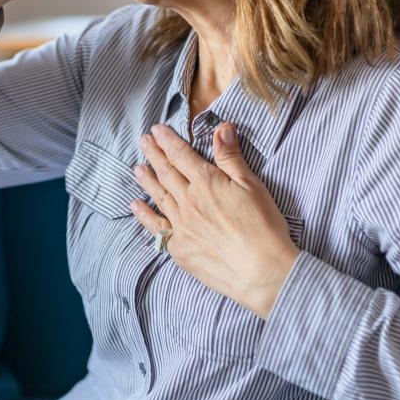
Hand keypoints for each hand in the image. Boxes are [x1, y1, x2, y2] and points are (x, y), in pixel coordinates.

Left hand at [131, 122, 300, 319]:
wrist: (261, 271)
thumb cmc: (263, 227)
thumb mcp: (252, 185)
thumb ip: (231, 157)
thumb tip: (222, 127)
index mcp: (206, 183)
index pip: (181, 155)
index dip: (168, 141)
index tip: (157, 130)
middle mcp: (188, 202)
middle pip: (166, 173)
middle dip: (154, 154)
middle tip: (143, 141)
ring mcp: (181, 226)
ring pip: (159, 197)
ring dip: (147, 180)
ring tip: (137, 167)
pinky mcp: (179, 249)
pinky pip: (156, 227)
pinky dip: (144, 215)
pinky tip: (135, 206)